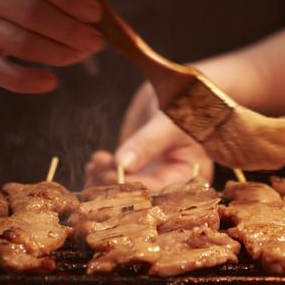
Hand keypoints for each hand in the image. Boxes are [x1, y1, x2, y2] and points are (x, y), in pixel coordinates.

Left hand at [85, 83, 213, 192]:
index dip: (133, 188)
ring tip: (95, 163)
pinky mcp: (134, 165)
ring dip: (104, 181)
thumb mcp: (168, 123)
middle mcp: (170, 181)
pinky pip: (116, 177)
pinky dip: (101, 174)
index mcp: (190, 177)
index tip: (111, 176)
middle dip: (115, 187)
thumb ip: (147, 143)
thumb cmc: (185, 103)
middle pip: (139, 197)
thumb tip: (122, 165)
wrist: (181, 87)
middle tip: (97, 172)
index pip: (160, 192)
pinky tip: (93, 164)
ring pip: (123, 189)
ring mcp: (150, 174)